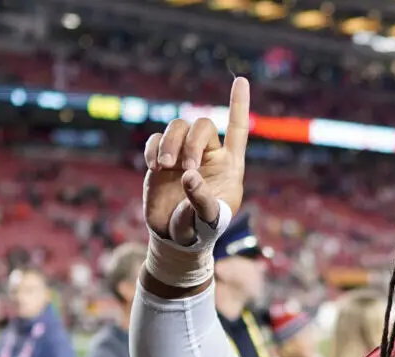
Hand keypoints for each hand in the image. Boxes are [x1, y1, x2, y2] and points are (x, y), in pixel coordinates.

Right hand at [144, 78, 251, 244]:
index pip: (237, 129)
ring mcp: (183, 155)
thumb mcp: (208, 219)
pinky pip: (155, 139)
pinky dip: (153, 149)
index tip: (241, 80)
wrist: (175, 238)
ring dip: (170, 143)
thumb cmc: (201, 230)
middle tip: (184, 167)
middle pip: (202, 125)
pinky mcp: (161, 159)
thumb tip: (189, 175)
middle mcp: (208, 155)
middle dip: (191, 142)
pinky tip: (154, 167)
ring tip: (164, 166)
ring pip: (177, 127)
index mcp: (229, 166)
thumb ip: (202, 199)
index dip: (239, 105)